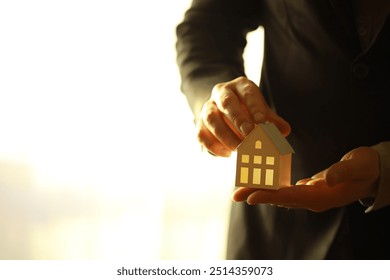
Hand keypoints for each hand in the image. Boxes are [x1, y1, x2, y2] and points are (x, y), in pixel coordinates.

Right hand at [196, 76, 290, 156]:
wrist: (223, 111)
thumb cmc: (248, 111)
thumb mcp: (262, 112)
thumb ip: (273, 121)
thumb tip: (284, 131)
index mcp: (240, 86)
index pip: (247, 93)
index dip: (254, 107)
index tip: (262, 122)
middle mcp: (221, 93)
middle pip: (226, 103)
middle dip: (238, 119)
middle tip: (249, 134)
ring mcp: (208, 108)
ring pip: (211, 119)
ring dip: (225, 135)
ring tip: (238, 149)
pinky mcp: (199, 124)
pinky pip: (201, 134)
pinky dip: (213, 146)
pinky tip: (226, 154)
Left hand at [232, 147, 379, 211]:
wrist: (373, 173)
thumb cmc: (366, 168)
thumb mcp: (358, 166)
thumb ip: (342, 172)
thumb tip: (325, 179)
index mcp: (322, 196)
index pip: (291, 197)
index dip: (270, 196)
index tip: (250, 196)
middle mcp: (313, 199)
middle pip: (280, 198)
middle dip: (257, 195)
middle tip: (235, 195)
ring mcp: (311, 196)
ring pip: (281, 195)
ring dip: (261, 191)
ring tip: (241, 189)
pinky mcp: (310, 190)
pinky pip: (287, 189)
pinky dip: (273, 186)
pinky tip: (261, 182)